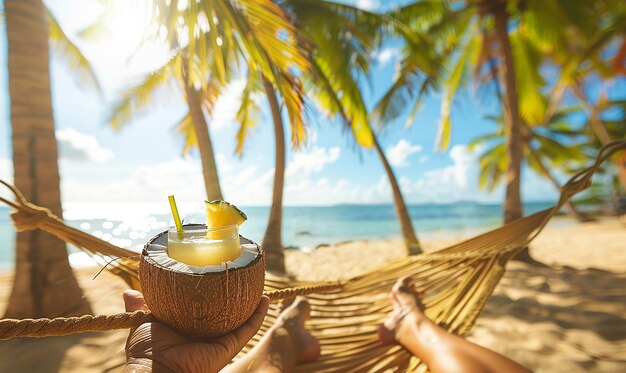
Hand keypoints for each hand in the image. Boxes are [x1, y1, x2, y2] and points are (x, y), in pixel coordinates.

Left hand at [122, 290, 269, 372]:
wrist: (155, 370)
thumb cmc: (146, 350)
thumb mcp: (144, 321)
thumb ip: (141, 306)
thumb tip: (129, 293)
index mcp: (189, 328)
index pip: (206, 309)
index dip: (213, 294)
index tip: (218, 277)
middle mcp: (207, 334)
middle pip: (228, 313)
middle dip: (237, 297)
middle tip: (241, 276)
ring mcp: (220, 340)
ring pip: (242, 318)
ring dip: (252, 302)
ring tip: (258, 282)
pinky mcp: (228, 346)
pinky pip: (248, 328)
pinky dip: (259, 314)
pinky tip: (265, 299)